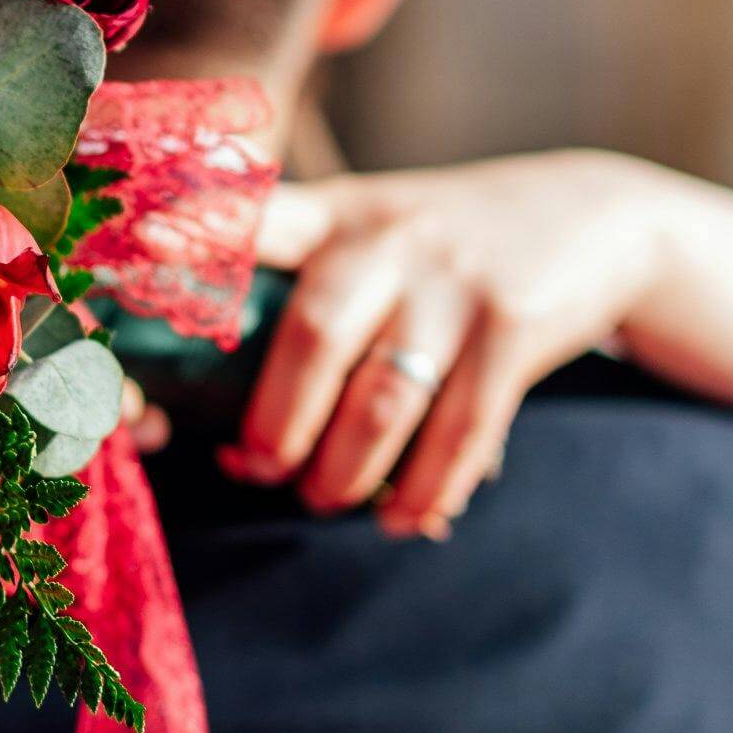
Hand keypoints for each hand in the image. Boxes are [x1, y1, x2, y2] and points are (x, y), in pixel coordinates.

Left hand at [224, 151, 673, 537]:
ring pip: (383, 403)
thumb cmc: (444, 242)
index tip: (137, 241)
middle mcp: (389, 242)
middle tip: (258, 470)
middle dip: (277, 426)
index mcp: (336, 216)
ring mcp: (455, 285)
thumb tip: (226, 403)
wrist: (595, 217)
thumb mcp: (373, 223)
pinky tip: (406, 519)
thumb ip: (302, 277)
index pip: (256, 214)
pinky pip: (461, 432)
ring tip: (326, 499)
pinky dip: (426, 491)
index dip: (197, 227)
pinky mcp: (514, 329)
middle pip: (314, 340)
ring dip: (345, 473)